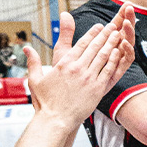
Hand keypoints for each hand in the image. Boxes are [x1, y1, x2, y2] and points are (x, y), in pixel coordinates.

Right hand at [28, 6, 134, 126]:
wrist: (56, 120)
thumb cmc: (45, 102)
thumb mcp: (35, 80)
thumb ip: (33, 62)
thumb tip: (26, 48)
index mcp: (64, 64)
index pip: (81, 44)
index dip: (92, 33)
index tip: (99, 27)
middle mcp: (78, 69)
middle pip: (95, 47)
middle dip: (105, 34)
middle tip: (113, 25)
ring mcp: (89, 78)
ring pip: (103, 56)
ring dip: (112, 44)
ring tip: (118, 34)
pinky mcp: (97, 88)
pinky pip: (108, 70)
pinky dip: (114, 60)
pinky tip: (119, 52)